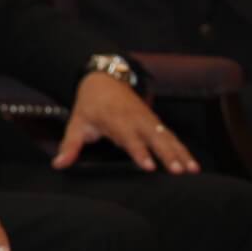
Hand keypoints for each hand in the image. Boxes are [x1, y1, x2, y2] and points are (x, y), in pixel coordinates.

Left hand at [54, 72, 197, 172]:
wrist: (103, 79)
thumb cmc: (89, 105)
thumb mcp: (76, 123)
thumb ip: (70, 145)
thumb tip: (58, 165)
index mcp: (116, 120)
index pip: (129, 139)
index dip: (139, 152)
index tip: (149, 166)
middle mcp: (135, 120)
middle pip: (154, 139)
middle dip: (167, 155)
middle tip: (179, 171)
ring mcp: (148, 120)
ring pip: (167, 138)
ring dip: (181, 153)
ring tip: (192, 170)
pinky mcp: (155, 122)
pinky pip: (171, 137)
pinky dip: (183, 149)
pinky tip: (193, 165)